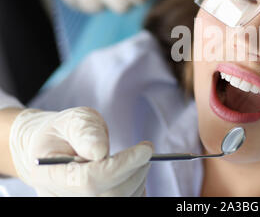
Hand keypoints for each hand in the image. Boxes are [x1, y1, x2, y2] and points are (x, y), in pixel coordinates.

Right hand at [9, 107, 152, 195]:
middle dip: (134, 170)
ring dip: (137, 178)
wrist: (50, 151)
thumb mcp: (72, 121)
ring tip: (137, 158)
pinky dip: (136, 188)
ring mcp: (77, 203)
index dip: (121, 166)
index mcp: (49, 175)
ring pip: (120, 199)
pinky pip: (124, 201)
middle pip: (110, 194)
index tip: (145, 150)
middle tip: (145, 151)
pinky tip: (132, 172)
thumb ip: (85, 132)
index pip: (90, 180)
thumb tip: (99, 150)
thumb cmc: (63, 133)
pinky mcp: (94, 202)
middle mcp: (61, 197)